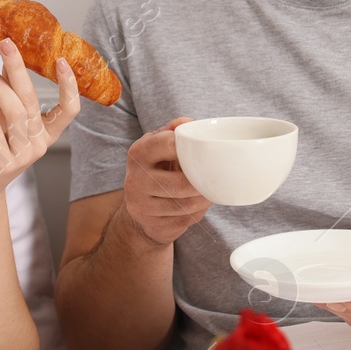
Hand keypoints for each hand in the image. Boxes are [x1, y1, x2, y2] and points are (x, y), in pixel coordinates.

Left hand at [0, 39, 79, 204]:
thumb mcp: (3, 117)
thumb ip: (9, 91)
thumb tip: (9, 57)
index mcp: (46, 134)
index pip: (69, 110)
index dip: (69, 86)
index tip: (61, 60)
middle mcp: (38, 145)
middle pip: (32, 102)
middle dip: (18, 70)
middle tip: (6, 45)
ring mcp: (21, 156)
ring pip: (14, 113)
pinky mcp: (1, 163)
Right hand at [118, 117, 211, 245]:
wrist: (140, 211)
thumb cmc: (157, 170)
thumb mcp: (159, 147)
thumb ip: (173, 132)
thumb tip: (187, 123)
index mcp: (138, 153)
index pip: (167, 145)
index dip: (190, 148)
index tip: (204, 152)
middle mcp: (135, 180)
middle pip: (180, 183)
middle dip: (202, 183)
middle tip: (215, 179)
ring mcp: (142, 206)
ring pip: (185, 205)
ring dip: (204, 199)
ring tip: (211, 192)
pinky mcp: (153, 226)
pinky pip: (184, 220)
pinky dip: (197, 213)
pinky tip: (198, 205)